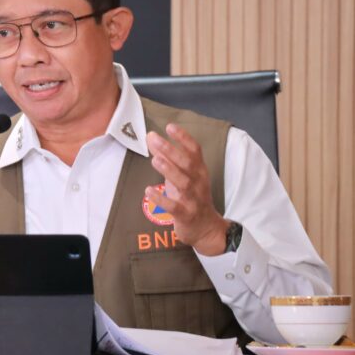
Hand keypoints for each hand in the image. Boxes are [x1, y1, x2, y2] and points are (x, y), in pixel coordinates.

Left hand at [145, 123, 229, 255]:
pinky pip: (173, 207)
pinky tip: (149, 191)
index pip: (195, 150)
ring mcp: (193, 199)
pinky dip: (161, 199)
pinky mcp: (186, 215)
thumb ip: (170, 159)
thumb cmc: (192, 197)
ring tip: (155, 159)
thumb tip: (152, 140)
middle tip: (153, 138)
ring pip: (183, 183)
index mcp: (200, 170)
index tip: (169, 126)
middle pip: (187, 163)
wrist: (206, 228)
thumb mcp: (183, 176)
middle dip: (171, 150)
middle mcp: (199, 182)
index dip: (183, 137)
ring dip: (169, 170)